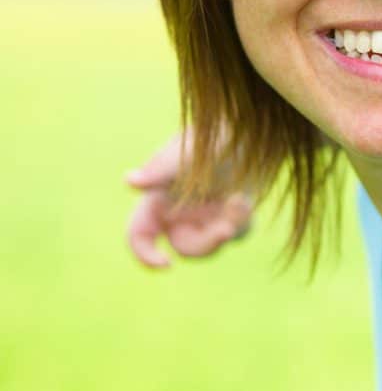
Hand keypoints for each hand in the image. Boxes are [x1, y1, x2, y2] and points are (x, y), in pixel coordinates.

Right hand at [125, 132, 252, 267]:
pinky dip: (241, 217)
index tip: (165, 264)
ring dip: (229, 226)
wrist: (242, 126)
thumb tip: (129, 181)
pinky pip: (239, 229)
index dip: (145, 256)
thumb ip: (158, 169)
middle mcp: (180, 213)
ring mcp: (208, 215)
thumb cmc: (205, 136)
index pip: (139, 237)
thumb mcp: (182, 151)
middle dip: (206, 243)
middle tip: (225, 230)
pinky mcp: (233, 212)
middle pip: (186, 247)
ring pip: (214, 241)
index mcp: (157, 201)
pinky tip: (243, 198)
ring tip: (239, 201)